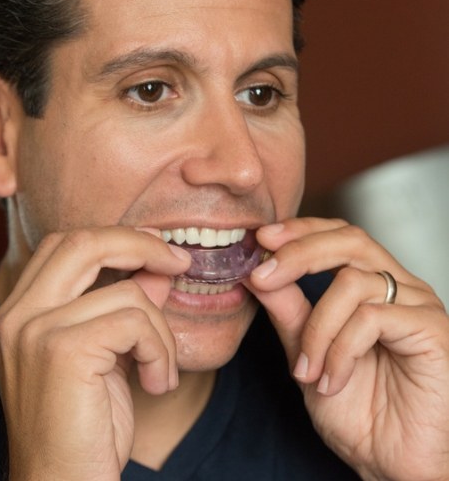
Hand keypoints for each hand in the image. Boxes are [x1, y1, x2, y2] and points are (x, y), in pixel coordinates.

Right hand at [0, 227, 189, 480]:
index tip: (157, 251)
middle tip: (178, 262)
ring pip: (127, 292)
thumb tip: (157, 267)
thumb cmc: (83, 429)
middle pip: (83, 242)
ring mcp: (34, 331)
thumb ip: (124, 305)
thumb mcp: (107, 355)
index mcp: (19, 312)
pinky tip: (157, 383)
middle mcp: (17, 315)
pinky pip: (136, 322)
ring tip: (161, 370)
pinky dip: (160, 350)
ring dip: (161, 330)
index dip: (115, 238)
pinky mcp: (63, 351)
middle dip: (140, 244)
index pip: (65, 245)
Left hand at [247, 217, 448, 480]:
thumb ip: (288, 310)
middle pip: (349, 240)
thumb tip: (256, 271)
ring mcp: (419, 306)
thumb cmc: (357, 410)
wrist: (390, 464)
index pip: (338, 235)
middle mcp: (398, 288)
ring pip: (353, 283)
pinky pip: (372, 318)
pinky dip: (340, 350)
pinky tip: (333, 380)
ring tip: (307, 371)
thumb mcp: (307, 351)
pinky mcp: (433, 330)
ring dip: (316, 328)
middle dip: (299, 253)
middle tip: (263, 276)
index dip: (300, 230)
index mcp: (372, 285)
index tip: (261, 237)